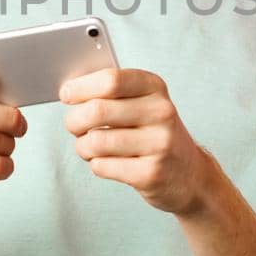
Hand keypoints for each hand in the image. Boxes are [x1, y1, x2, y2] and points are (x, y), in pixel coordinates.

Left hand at [60, 67, 216, 215]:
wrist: (189, 175)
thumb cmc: (155, 135)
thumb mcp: (144, 103)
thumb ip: (112, 93)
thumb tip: (70, 88)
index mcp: (155, 88)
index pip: (111, 80)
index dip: (81, 87)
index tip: (66, 94)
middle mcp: (161, 113)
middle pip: (97, 110)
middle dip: (74, 120)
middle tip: (73, 125)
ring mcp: (159, 144)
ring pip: (95, 141)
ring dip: (83, 146)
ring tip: (89, 147)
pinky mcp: (151, 174)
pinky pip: (102, 166)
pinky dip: (96, 164)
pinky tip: (107, 162)